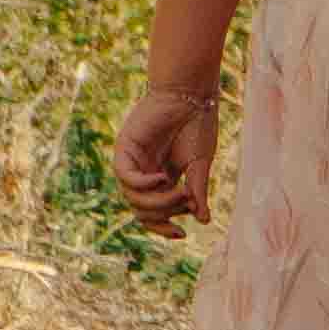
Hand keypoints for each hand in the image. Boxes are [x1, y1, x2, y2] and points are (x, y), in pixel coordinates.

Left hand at [108, 73, 220, 227]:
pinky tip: (162, 178)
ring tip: (179, 190)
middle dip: (165, 213)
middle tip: (186, 200)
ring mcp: (132, 162)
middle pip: (142, 210)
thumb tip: (203, 220)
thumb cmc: (197, 125)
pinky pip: (126, 177)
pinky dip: (143, 184)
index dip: (164, 227)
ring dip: (158, 201)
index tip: (183, 234)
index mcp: (160, 179)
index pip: (153, 213)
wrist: (191, 95)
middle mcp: (143, 174)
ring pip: (133, 198)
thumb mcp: (199, 165)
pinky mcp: (124, 149)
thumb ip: (197, 191)